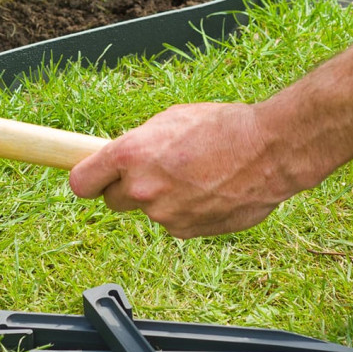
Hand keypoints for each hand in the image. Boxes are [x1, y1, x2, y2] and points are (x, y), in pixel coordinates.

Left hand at [69, 102, 294, 238]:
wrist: (271, 151)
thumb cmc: (223, 127)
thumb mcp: (170, 120)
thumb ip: (139, 144)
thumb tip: (124, 160)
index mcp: (130, 155)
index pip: (82, 183)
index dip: (87, 180)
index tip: (92, 179)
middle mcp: (140, 189)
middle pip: (112, 201)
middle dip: (127, 189)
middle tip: (154, 173)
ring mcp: (163, 215)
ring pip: (150, 211)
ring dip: (164, 199)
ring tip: (197, 176)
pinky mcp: (185, 232)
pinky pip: (175, 222)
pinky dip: (186, 211)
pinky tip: (210, 192)